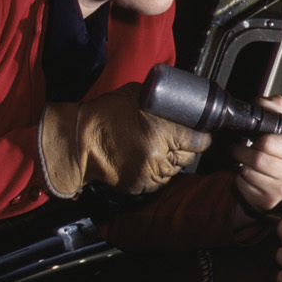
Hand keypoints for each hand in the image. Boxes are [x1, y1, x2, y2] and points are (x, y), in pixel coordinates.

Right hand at [37, 84, 210, 197]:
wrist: (81, 140)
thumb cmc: (107, 114)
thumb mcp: (138, 95)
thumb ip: (164, 100)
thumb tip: (186, 101)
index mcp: (162, 130)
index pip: (200, 140)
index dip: (201, 136)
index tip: (199, 133)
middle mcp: (160, 155)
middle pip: (190, 157)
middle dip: (184, 148)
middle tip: (171, 138)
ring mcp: (150, 173)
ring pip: (175, 170)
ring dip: (170, 161)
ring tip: (153, 148)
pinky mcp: (141, 186)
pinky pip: (160, 181)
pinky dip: (156, 172)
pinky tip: (144, 160)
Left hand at [227, 95, 281, 219]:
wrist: (272, 184)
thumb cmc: (274, 156)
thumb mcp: (278, 130)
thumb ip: (275, 111)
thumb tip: (271, 101)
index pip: (270, 142)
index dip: (257, 138)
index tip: (253, 139)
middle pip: (257, 158)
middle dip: (242, 152)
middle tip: (237, 149)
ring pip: (249, 172)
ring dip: (240, 165)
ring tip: (242, 162)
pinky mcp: (268, 201)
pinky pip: (244, 185)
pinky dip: (239, 180)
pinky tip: (246, 177)